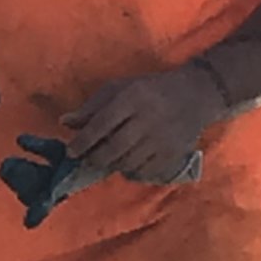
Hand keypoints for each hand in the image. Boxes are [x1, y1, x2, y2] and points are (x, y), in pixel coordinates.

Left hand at [62, 63, 222, 185]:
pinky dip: (131, 171)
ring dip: (112, 165)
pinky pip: (145, 171)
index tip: (71, 151)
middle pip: (114, 148)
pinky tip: (128, 162)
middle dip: (95, 158)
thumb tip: (64, 122)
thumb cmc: (149, 90)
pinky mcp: (172, 154)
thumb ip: (93, 106)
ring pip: (128, 163)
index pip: (102, 123)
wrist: (196, 95)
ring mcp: (162, 139)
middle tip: (87, 159)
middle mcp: (148, 119)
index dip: (83, 140)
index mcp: (133, 98)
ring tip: (107, 159)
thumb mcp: (120, 88)